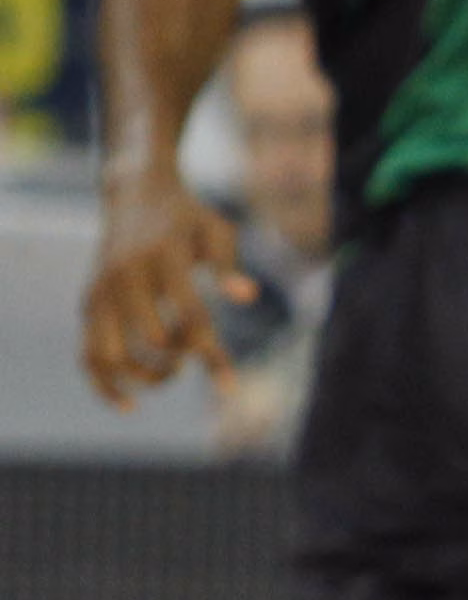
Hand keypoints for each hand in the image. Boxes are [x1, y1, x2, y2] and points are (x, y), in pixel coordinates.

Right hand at [81, 170, 254, 407]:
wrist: (133, 194)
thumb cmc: (187, 218)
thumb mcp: (216, 231)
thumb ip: (228, 265)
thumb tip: (249, 296)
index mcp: (162, 256)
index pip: (190, 314)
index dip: (210, 353)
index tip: (229, 388)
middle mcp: (125, 274)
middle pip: (154, 337)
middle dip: (181, 355)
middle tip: (194, 347)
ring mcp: (101, 290)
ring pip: (111, 353)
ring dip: (146, 374)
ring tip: (171, 370)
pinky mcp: (87, 303)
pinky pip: (86, 354)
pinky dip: (103, 385)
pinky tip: (129, 405)